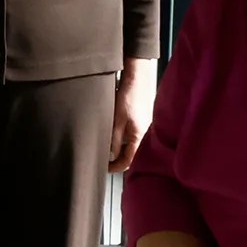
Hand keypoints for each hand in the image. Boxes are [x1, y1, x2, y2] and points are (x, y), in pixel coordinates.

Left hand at [110, 59, 156, 173]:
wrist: (138, 78)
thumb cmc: (127, 97)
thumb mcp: (116, 120)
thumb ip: (114, 139)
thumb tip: (111, 156)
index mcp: (138, 136)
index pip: (128, 160)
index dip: (115, 167)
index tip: (104, 168)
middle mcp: (143, 133)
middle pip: (130, 153)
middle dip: (117, 158)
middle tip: (103, 160)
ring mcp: (143, 125)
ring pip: (130, 143)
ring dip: (119, 147)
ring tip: (105, 146)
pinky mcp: (141, 118)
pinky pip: (131, 133)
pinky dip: (122, 137)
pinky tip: (113, 132)